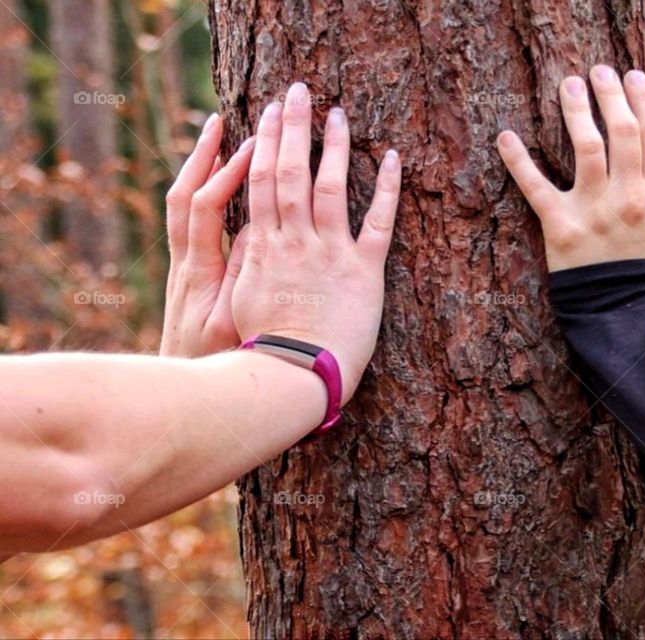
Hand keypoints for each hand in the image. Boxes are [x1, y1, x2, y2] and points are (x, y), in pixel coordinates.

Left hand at [160, 114, 253, 356]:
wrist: (192, 398)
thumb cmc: (221, 366)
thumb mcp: (237, 321)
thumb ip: (247, 275)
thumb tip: (256, 229)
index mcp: (198, 272)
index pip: (203, 208)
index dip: (224, 174)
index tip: (252, 145)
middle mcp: (186, 264)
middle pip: (183, 197)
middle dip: (201, 157)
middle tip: (220, 122)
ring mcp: (185, 271)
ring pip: (183, 210)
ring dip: (200, 173)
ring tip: (219, 142)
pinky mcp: (191, 281)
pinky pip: (192, 228)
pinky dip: (207, 198)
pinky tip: (225, 188)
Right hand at [232, 83, 400, 402]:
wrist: (295, 375)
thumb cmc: (266, 345)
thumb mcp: (242, 298)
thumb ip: (248, 260)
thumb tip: (250, 230)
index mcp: (266, 247)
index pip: (262, 182)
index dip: (267, 143)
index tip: (269, 113)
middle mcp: (296, 241)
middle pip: (291, 173)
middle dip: (293, 128)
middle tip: (297, 91)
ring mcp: (331, 253)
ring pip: (331, 188)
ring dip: (334, 147)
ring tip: (338, 113)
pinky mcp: (365, 271)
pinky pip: (378, 223)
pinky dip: (387, 189)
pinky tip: (392, 158)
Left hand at [497, 65, 644, 272]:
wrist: (629, 318)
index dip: (643, 99)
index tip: (634, 77)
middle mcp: (630, 195)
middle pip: (621, 130)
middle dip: (611, 93)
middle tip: (600, 70)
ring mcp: (594, 209)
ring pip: (584, 145)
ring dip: (576, 109)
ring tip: (569, 85)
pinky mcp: (560, 227)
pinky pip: (535, 186)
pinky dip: (517, 160)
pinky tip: (505, 136)